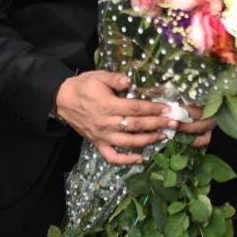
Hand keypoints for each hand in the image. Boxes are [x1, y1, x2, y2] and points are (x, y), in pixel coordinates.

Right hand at [55, 71, 175, 165]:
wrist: (62, 100)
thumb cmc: (83, 86)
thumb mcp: (98, 76)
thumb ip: (114, 78)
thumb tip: (129, 81)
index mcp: (108, 105)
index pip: (136, 108)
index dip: (153, 109)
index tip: (168, 108)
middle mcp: (107, 123)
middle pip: (136, 126)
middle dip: (157, 124)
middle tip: (174, 123)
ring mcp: (103, 136)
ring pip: (129, 142)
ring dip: (148, 141)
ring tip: (163, 136)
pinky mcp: (98, 143)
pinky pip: (112, 156)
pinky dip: (126, 160)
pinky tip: (140, 159)